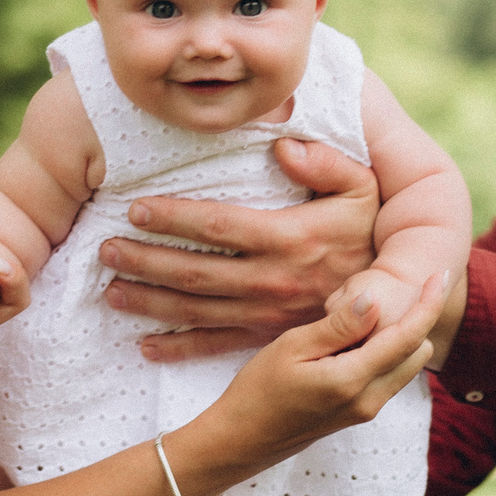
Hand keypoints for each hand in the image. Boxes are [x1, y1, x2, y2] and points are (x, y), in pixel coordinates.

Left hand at [100, 138, 380, 362]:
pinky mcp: (267, 338)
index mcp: (292, 238)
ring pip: (197, 309)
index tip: (135, 209)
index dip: (174, 218)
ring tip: (110, 290)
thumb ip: (328, 163)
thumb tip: (283, 147)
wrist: (392, 299)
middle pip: (196, 271)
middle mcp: (274, 280)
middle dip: (146, 260)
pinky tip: (145, 345)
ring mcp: (268, 314)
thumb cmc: (369, 232)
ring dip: (150, 301)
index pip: (220, 226)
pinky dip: (178, 349)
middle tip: (103, 250)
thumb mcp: (363, 188)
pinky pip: (217, 345)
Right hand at [189, 270, 444, 476]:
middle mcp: (369, 400)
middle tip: (391, 291)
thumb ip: (339, 326)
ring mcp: (366, 411)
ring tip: (364, 316)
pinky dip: (385, 354)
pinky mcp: (358, 415)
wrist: (241, 441)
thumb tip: (375, 299)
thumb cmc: (257, 390)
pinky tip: (355, 340)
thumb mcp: (292, 347)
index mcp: (352, 380)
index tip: (439, 274)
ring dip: (400, 338)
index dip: (428, 303)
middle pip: (418, 352)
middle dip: (415, 319)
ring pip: (407, 367)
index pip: (408, 337)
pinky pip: (389, 378)